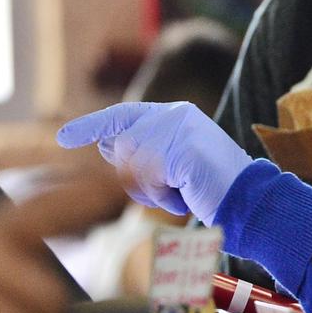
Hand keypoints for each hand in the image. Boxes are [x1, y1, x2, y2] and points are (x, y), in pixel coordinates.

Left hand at [56, 101, 252, 225]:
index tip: (63, 138)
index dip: (90, 126)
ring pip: (133, 166)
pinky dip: (164, 195)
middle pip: (122, 146)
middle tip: (171, 185)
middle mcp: (175, 115)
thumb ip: (142, 151)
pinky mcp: (182, 152)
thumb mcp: (170, 164)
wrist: (248, 198)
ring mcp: (180, 132)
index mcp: (174, 114)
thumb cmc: (209, 187)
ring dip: (151, 189)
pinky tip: (187, 193)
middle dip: (136, 176)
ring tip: (183, 189)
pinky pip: (150, 180)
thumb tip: (105, 143)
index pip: (121, 115)